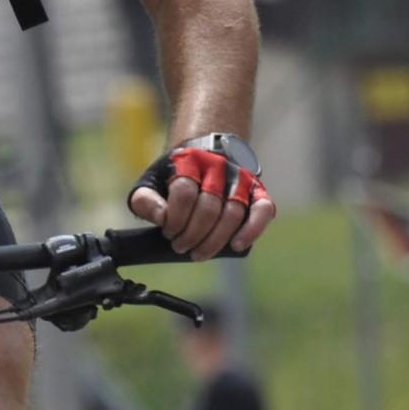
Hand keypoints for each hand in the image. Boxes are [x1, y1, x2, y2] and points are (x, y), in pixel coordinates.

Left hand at [128, 136, 275, 258]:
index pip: (184, 192)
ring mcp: (240, 178)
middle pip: (209, 206)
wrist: (203, 156)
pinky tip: (237, 245)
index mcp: (189, 160)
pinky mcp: (258, 191)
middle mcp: (218, 166)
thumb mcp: (152, 183)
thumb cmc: (176, 177)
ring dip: (215, 240)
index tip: (168, 232)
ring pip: (233, 212)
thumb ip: (145, 200)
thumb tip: (160, 217)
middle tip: (181, 247)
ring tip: (199, 253)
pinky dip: (253, 229)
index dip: (175, 219)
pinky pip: (263, 209)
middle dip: (193, 234)